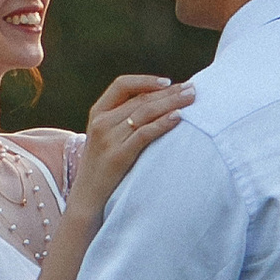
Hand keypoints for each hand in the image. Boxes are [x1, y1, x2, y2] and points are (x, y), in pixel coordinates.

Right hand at [65, 72, 194, 221]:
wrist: (87, 198)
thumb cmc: (102, 167)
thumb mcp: (106, 138)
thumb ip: (122, 120)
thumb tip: (157, 104)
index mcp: (97, 113)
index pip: (122, 85)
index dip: (146, 81)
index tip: (168, 82)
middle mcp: (101, 122)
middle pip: (140, 99)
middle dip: (169, 92)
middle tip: (192, 88)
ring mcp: (108, 139)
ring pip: (144, 112)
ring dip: (171, 103)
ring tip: (192, 99)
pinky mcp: (117, 156)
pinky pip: (144, 134)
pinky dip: (163, 123)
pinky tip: (178, 118)